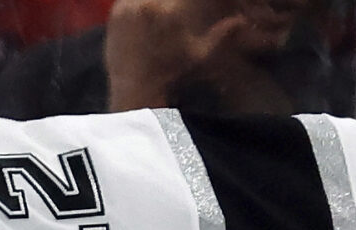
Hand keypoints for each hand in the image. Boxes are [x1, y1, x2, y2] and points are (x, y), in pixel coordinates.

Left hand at [104, 0, 253, 110]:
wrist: (134, 94)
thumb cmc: (170, 77)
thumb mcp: (200, 56)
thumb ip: (221, 35)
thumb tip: (240, 21)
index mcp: (170, 11)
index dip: (190, 1)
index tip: (192, 5)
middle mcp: (146, 4)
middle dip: (175, 1)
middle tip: (177, 8)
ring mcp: (127, 7)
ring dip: (159, 0)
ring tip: (164, 9)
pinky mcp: (114, 14)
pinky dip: (142, 1)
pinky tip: (149, 9)